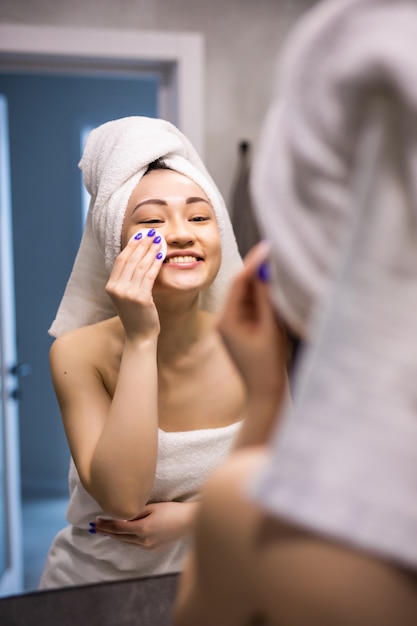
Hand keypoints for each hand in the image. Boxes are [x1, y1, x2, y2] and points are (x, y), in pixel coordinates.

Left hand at [91, 501, 197, 550]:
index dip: (106, 524)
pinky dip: (126, 539)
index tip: (96, 521)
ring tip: (105, 532)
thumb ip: (136, 512)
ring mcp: (149, 547)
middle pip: (120, 536)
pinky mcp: (154, 548)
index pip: (118, 527)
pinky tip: (122, 536)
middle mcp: (144, 541)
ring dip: (115, 537)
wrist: (190, 521)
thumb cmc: (172, 510)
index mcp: (142, 529)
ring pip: (127, 542)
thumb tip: (121, 514)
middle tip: (95, 528)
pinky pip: (136, 544)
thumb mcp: (152, 507)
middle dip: (106, 531)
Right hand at [105, 230, 163, 341]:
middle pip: (131, 260)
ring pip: (141, 265)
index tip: (140, 235)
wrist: (140, 336)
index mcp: (110, 286)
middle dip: (142, 244)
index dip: (131, 246)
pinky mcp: (140, 298)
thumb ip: (128, 279)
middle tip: (152, 232)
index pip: (121, 260)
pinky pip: (150, 275)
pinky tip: (162, 254)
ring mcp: (127, 293)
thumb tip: (137, 257)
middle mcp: (116, 288)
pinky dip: (156, 263)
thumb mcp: (127, 296)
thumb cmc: (137, 315)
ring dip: (151, 250)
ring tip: (159, 240)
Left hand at [217, 241, 288, 401]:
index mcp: (227, 320)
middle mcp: (225, 320)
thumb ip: (267, 300)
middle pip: (241, 286)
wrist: (265, 394)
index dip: (253, 263)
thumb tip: (265, 272)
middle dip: (257, 268)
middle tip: (275, 249)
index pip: (239, 283)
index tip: (268, 247)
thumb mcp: (271, 329)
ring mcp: (232, 325)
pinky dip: (262, 294)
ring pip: (247, 294)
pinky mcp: (242, 329)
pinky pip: (251, 305)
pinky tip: (275, 283)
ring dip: (261, 280)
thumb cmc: (269, 366)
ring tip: (277, 262)